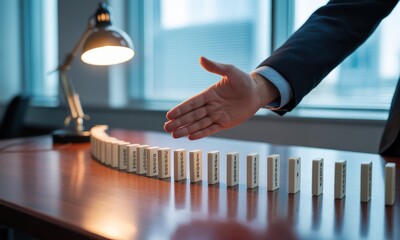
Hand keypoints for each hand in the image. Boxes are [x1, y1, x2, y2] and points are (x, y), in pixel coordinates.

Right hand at [164, 56, 278, 139]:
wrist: (257, 92)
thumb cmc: (243, 80)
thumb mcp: (230, 71)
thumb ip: (215, 67)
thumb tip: (201, 58)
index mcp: (209, 94)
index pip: (192, 103)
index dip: (181, 109)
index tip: (169, 115)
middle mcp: (210, 106)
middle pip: (192, 115)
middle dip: (179, 122)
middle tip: (166, 128)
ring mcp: (217, 115)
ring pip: (199, 124)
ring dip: (186, 129)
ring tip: (174, 135)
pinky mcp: (225, 123)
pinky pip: (211, 129)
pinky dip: (201, 133)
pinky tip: (191, 137)